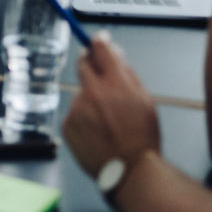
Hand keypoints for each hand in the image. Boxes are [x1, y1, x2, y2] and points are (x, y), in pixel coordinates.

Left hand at [63, 34, 160, 178]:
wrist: (129, 171)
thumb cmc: (142, 137)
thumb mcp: (144, 100)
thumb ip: (127, 72)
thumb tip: (114, 51)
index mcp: (116, 83)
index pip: (101, 49)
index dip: (100, 41)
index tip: (99, 41)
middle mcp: (93, 92)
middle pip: (83, 64)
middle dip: (90, 64)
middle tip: (100, 78)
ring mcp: (77, 108)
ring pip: (81, 93)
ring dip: (89, 100)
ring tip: (106, 123)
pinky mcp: (67, 124)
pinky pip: (74, 113)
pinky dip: (82, 119)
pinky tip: (96, 133)